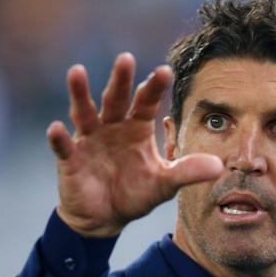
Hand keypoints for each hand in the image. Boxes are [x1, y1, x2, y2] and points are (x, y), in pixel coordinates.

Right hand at [46, 53, 222, 237]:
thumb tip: (219, 166)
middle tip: (126, 58)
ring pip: (84, 113)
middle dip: (120, 80)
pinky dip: (58, 138)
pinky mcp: (70, 159)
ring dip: (80, 94)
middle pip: (115, 99)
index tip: (165, 70)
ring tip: (77, 72)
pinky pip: (63, 147)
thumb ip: (187, 172)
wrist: (106, 218)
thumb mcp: (165, 183)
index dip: (154, 87)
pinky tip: (55, 128)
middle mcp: (112, 127)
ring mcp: (89, 140)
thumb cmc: (136, 194)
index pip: (146, 101)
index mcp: (137, 128)